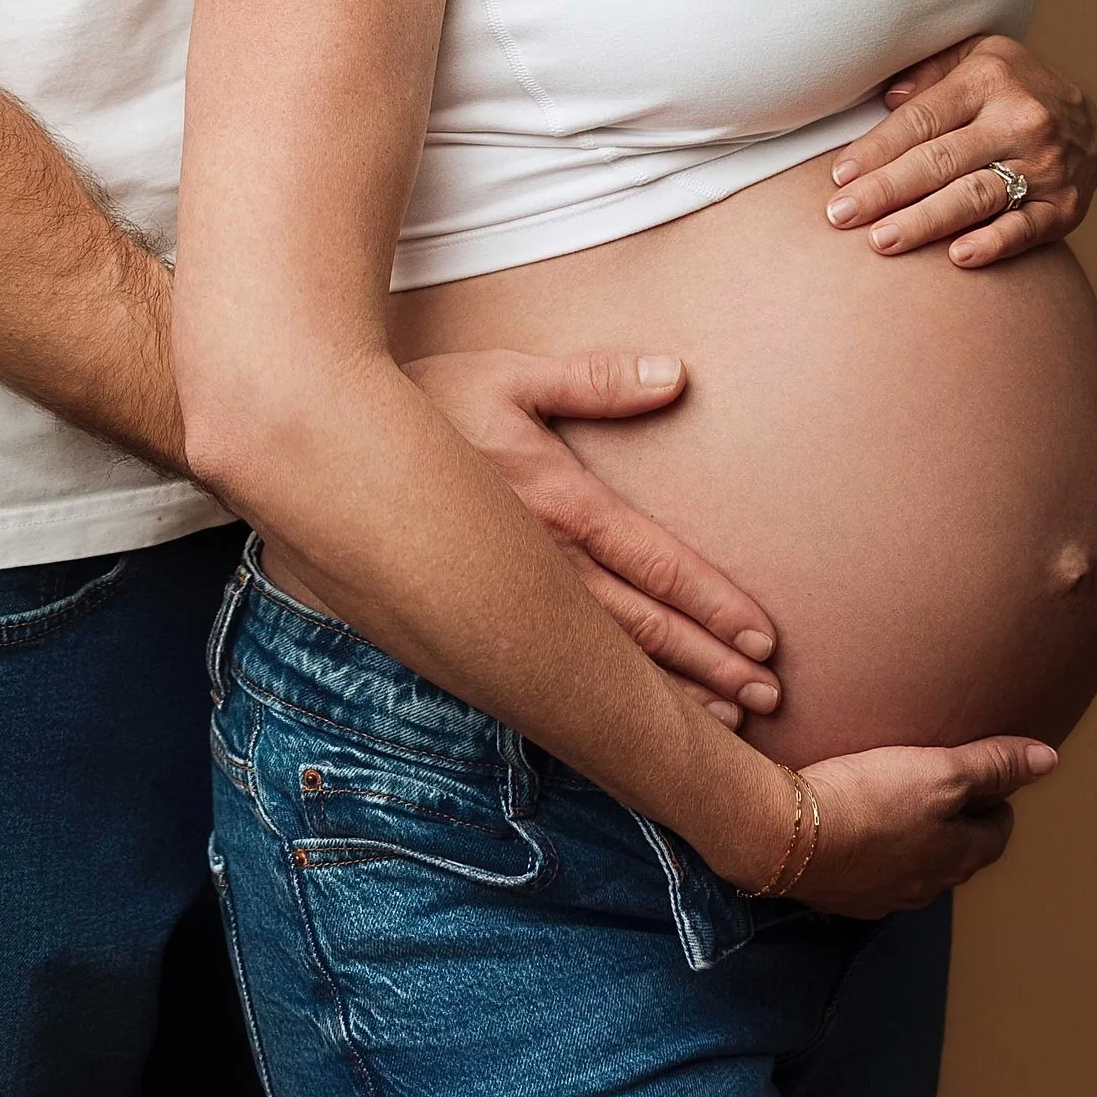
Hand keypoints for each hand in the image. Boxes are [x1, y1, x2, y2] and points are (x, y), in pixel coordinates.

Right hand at [403, 347, 780, 722]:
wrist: (327, 446)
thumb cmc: (425, 399)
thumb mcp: (509, 375)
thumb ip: (595, 380)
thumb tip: (675, 377)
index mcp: (559, 501)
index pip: (656, 563)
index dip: (714, 604)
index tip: (764, 641)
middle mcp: (540, 560)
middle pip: (643, 626)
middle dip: (711, 665)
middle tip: (769, 701)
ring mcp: (508, 593)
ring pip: (604, 656)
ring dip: (670, 690)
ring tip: (728, 721)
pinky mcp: (479, 615)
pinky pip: (555, 666)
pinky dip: (605, 696)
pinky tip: (635, 719)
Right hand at [768, 735, 1058, 916]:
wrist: (785, 836)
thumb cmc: (867, 800)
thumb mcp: (939, 772)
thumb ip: (992, 765)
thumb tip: (1049, 760)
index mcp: (956, 857)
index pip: (997, 834)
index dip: (997, 802)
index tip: (986, 779)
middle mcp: (925, 887)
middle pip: (958, 855)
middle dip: (960, 825)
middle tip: (947, 787)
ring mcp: (882, 896)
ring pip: (915, 868)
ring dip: (916, 841)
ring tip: (900, 804)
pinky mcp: (842, 895)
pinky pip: (872, 874)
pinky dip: (875, 852)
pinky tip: (855, 828)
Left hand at [825, 34, 1096, 267]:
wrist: (1089, 122)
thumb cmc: (1009, 88)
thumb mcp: (974, 56)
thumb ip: (928, 72)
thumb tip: (887, 97)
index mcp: (989, 78)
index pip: (921, 119)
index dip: (877, 149)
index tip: (840, 176)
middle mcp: (1021, 120)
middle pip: (940, 160)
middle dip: (885, 190)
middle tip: (841, 216)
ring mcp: (1046, 166)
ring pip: (975, 197)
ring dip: (924, 222)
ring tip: (881, 241)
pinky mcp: (1066, 207)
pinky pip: (1025, 228)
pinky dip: (993, 244)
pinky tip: (957, 258)